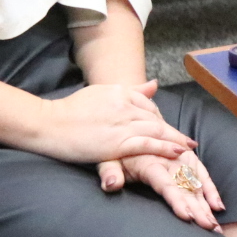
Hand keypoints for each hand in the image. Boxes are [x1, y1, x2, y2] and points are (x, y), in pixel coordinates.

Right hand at [31, 80, 193, 164]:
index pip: (147, 105)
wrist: (48, 123)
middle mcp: (124, 105)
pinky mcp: (117, 142)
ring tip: (188, 147)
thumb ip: (129, 90)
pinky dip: (165, 147)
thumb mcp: (100, 93)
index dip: (160, 119)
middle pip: (155, 118)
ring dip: (175, 139)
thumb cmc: (68, 110)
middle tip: (188, 141)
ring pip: (156, 130)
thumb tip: (154, 84)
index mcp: (119, 91)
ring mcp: (122, 123)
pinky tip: (178, 152)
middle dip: (173, 131)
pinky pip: (147, 144)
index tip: (170, 129)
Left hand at [105, 149, 225, 230]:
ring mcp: (180, 158)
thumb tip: (111, 185)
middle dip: (199, 209)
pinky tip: (218, 205)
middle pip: (186, 187)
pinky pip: (202, 173)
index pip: (166, 184)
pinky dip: (210, 189)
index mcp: (150, 161)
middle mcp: (169, 159)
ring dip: (207, 204)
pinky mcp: (186, 157)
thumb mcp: (106, 158)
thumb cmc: (115, 150)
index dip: (177, 201)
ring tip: (214, 224)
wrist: (128, 128)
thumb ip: (109, 172)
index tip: (187, 216)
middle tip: (209, 228)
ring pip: (197, 183)